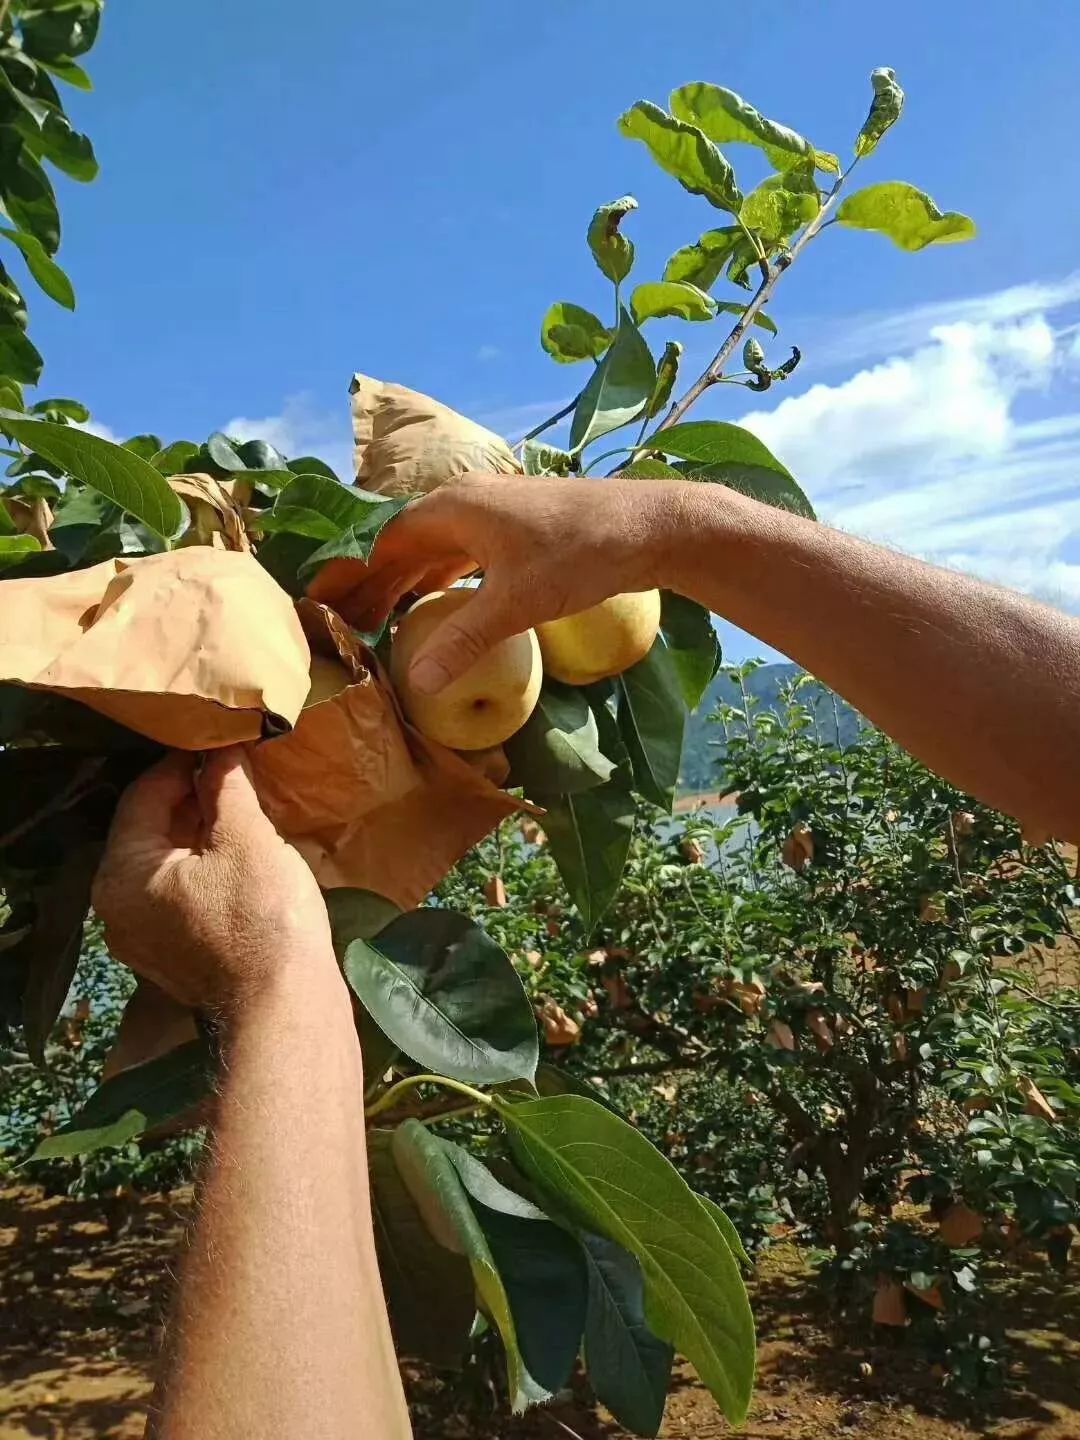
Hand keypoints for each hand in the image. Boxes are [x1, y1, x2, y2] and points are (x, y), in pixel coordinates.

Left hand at [93, 746, 333, 1010]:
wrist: (284, 1008)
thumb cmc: (262, 918)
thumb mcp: (246, 839)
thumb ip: (227, 788)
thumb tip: (222, 751)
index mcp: (121, 873)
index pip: (143, 795)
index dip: (183, 762)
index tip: (221, 743)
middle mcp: (116, 907)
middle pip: (149, 830)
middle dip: (192, 798)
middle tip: (235, 773)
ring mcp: (141, 938)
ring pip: (165, 863)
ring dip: (200, 833)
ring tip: (243, 809)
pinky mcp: (170, 956)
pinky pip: (178, 895)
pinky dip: (203, 869)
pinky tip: (240, 856)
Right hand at [308, 472, 689, 693]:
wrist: (649, 526)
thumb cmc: (580, 554)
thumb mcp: (517, 603)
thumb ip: (464, 640)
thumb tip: (416, 683)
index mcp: (450, 509)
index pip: (381, 544)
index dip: (350, 577)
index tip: (321, 606)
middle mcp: (463, 502)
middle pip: (401, 546)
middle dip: (371, 585)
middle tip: (342, 625)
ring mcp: (490, 512)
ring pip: (432, 549)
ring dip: (405, 583)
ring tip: (378, 621)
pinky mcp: (515, 528)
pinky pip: (460, 554)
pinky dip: (439, 580)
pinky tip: (434, 603)